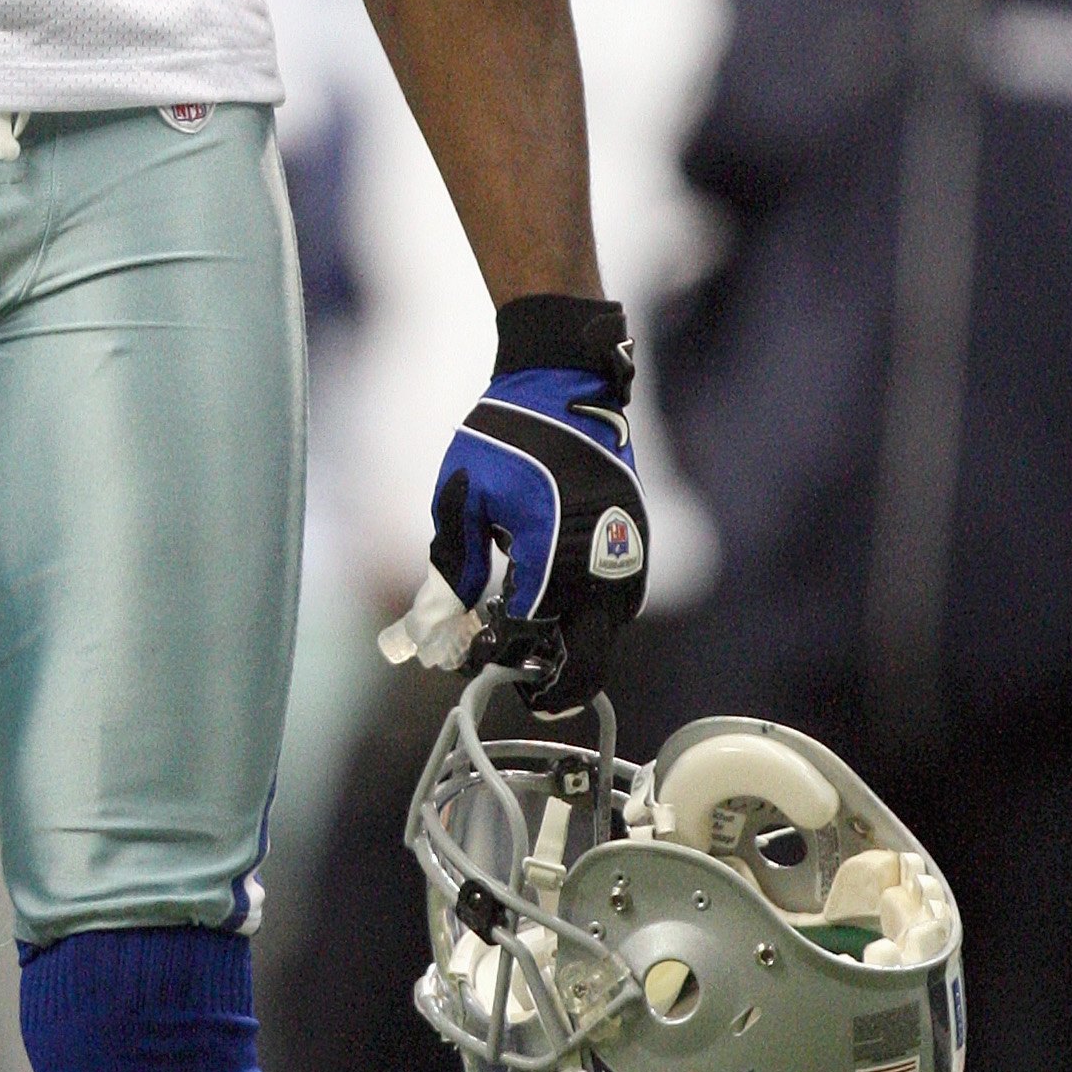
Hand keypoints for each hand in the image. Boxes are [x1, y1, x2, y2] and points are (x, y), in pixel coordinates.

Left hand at [424, 295, 646, 709]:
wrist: (563, 384)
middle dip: (553, 684)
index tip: (467, 656)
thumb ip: (452, 568)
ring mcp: (626, 554)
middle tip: (521, 687)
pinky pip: (617, 602)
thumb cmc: (506, 435)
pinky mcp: (634, 542)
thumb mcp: (462, 498)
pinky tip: (556, 611)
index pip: (528, 636)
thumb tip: (437, 627)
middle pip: (587, 659)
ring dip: (573, 651)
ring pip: (606, 634)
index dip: (496, 656)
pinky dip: (590, 618)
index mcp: (554, 553)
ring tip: (531, 647)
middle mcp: (600, 564)